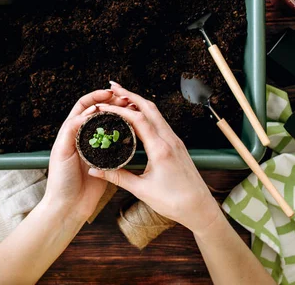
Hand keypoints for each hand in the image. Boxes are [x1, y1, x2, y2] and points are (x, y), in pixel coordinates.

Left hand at [42, 89, 129, 221]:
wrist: (68, 207)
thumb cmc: (60, 180)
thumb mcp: (62, 151)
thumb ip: (72, 130)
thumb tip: (89, 112)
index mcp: (71, 131)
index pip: (84, 106)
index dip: (96, 96)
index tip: (109, 93)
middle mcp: (84, 137)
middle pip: (100, 113)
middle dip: (112, 103)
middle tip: (126, 100)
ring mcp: (96, 148)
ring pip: (110, 126)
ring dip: (121, 116)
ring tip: (132, 110)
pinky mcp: (107, 161)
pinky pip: (118, 144)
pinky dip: (125, 135)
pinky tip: (134, 131)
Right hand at [87, 83, 222, 235]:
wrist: (200, 208)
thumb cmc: (174, 202)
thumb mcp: (141, 190)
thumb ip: (117, 177)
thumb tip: (95, 170)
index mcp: (160, 148)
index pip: (138, 119)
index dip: (119, 109)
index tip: (103, 106)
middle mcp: (170, 139)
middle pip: (149, 107)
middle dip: (130, 95)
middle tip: (113, 87)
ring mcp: (175, 141)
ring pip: (156, 113)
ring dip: (139, 102)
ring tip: (122, 97)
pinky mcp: (177, 145)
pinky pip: (161, 122)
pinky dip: (147, 113)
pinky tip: (138, 117)